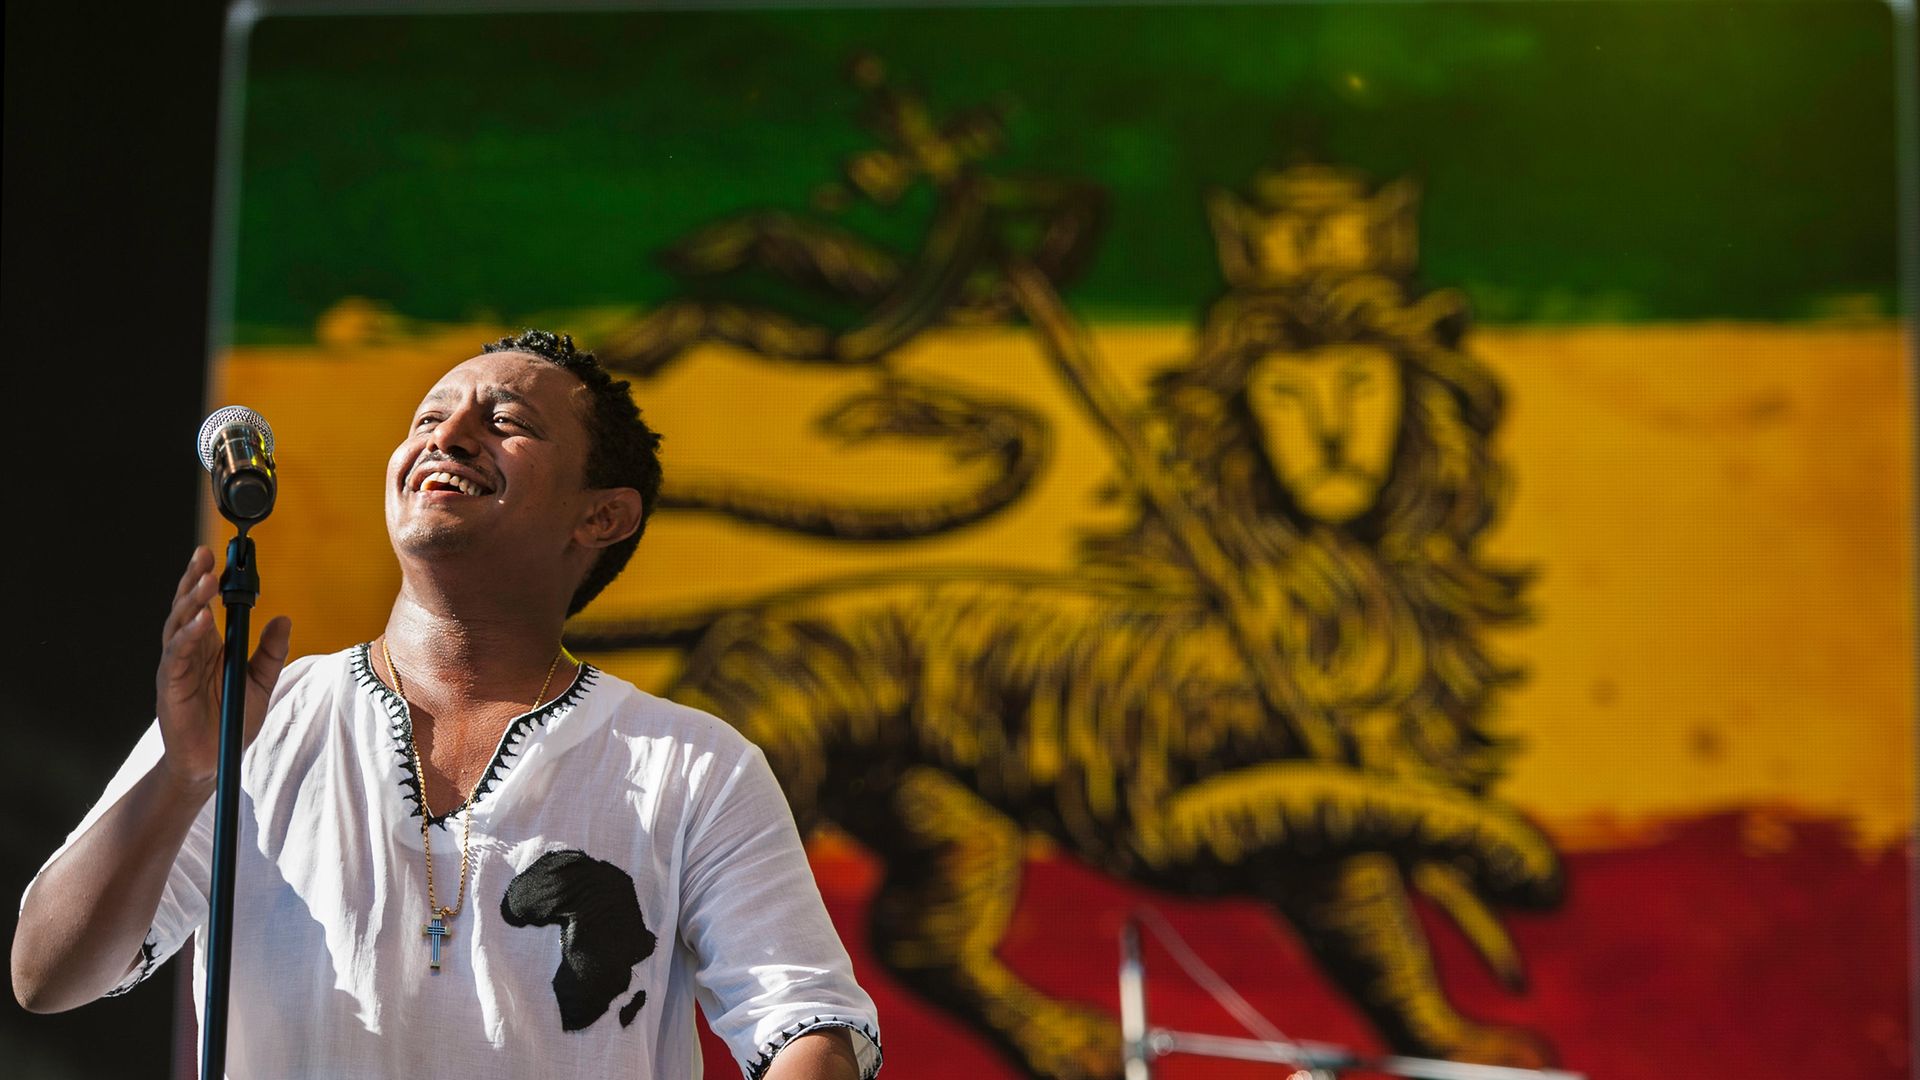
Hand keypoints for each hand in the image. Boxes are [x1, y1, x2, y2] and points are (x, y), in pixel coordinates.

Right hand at [154, 546, 291, 795]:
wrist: (213, 763)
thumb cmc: (232, 721)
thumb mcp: (261, 682)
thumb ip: (271, 652)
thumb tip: (284, 618)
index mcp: (209, 646)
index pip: (205, 605)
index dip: (209, 580)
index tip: (220, 556)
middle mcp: (189, 651)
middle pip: (187, 607)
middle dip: (194, 580)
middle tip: (205, 555)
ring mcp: (177, 667)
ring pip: (179, 626)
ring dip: (191, 601)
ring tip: (205, 580)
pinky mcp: (170, 686)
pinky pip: (177, 656)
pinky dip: (188, 636)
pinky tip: (201, 621)